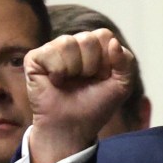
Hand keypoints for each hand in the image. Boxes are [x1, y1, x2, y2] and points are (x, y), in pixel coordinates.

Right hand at [24, 28, 133, 162]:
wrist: (73, 127)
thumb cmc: (95, 106)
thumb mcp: (121, 86)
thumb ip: (127, 62)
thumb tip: (114, 42)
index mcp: (94, 48)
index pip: (104, 35)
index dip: (106, 59)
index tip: (102, 78)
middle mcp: (73, 45)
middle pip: (87, 38)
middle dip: (91, 65)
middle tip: (85, 81)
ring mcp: (53, 50)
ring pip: (68, 43)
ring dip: (74, 69)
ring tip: (69, 82)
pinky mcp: (35, 58)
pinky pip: (50, 52)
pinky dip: (57, 71)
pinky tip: (55, 82)